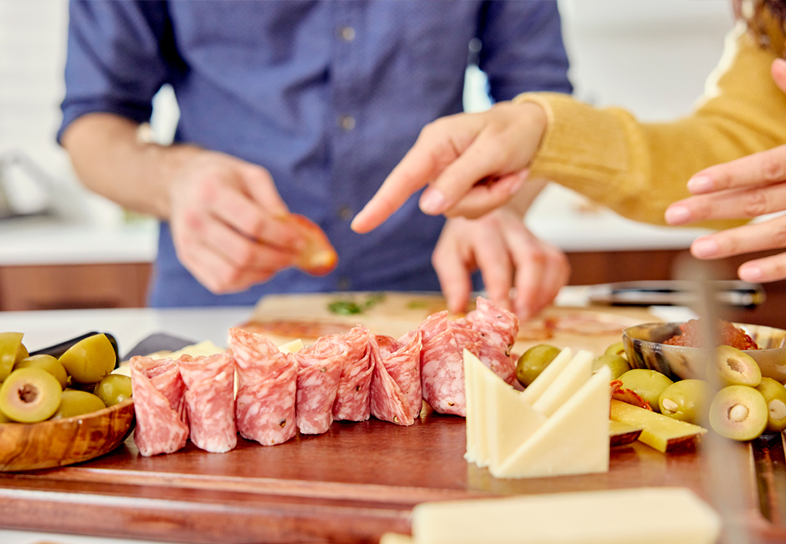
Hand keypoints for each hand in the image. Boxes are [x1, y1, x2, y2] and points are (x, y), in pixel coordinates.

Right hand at [168, 149, 307, 292]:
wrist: (182, 181)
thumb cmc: (222, 177)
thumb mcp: (250, 174)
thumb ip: (272, 200)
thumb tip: (291, 231)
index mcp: (211, 192)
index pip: (254, 224)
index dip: (282, 236)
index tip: (301, 241)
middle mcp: (195, 219)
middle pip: (244, 253)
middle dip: (277, 259)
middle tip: (295, 256)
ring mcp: (188, 242)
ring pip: (232, 274)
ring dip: (263, 274)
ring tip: (278, 262)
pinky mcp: (187, 258)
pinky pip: (220, 283)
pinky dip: (245, 282)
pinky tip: (258, 269)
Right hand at [351, 101, 546, 233]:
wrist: (534, 129)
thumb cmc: (513, 132)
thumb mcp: (492, 152)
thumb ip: (459, 179)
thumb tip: (427, 208)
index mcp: (435, 143)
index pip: (402, 179)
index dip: (380, 204)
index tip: (359, 226)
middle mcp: (434, 161)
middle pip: (442, 204)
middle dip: (480, 198)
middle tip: (510, 176)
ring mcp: (445, 178)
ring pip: (459, 211)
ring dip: (492, 198)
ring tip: (509, 173)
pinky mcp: (458, 189)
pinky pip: (472, 212)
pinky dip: (495, 199)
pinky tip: (506, 178)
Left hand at [433, 207, 569, 318]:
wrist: (488, 209)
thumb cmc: (467, 237)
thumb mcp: (449, 254)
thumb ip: (453, 280)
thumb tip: (458, 308)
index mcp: (484, 230)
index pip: (497, 260)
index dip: (501, 290)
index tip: (500, 315)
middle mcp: (512, 229)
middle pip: (533, 258)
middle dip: (530, 293)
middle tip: (520, 317)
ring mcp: (534, 236)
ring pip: (552, 263)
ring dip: (544, 294)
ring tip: (528, 314)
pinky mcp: (547, 245)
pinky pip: (560, 267)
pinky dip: (553, 289)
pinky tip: (538, 303)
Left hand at [664, 59, 785, 282]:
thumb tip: (776, 65)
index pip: (766, 166)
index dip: (730, 175)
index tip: (692, 183)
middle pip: (759, 201)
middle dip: (713, 209)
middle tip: (672, 215)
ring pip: (777, 233)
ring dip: (736, 243)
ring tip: (698, 248)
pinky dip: (778, 267)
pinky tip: (746, 272)